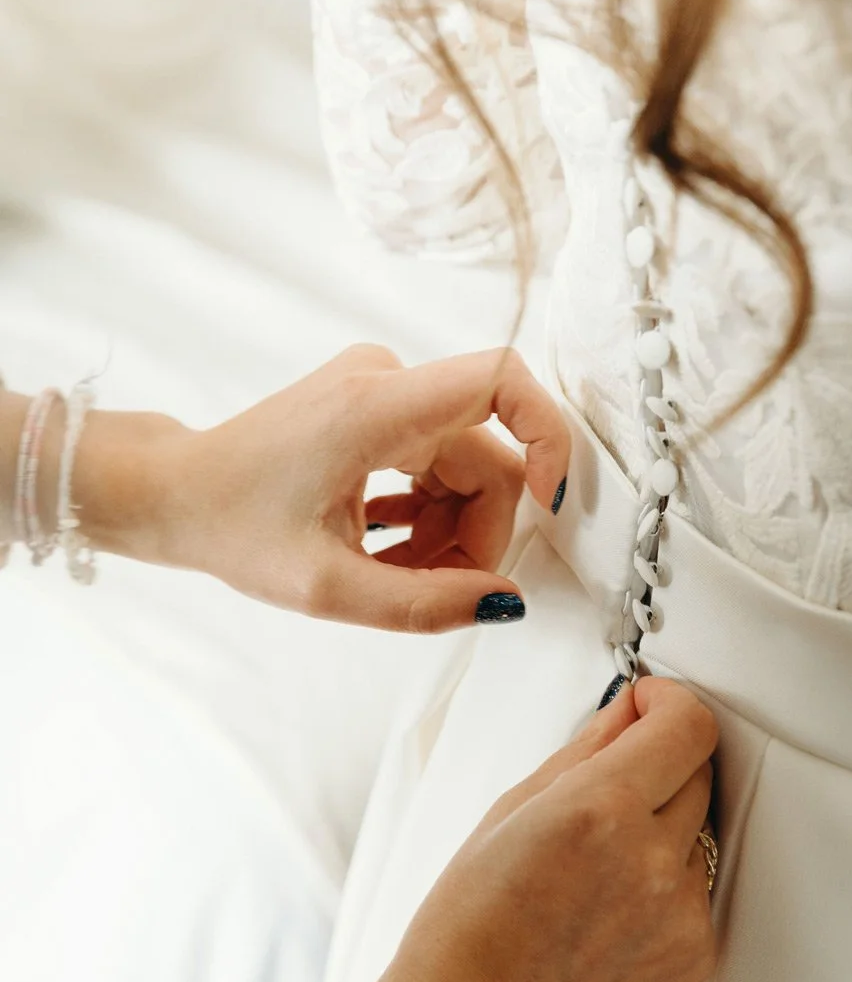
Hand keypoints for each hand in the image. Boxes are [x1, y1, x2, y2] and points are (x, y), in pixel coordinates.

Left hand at [73, 345, 569, 631]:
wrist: (172, 493)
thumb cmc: (231, 527)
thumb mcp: (326, 588)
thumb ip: (423, 604)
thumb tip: (504, 603)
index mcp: (377, 407)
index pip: (502, 377)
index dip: (547, 435)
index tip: (549, 503)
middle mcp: (387, 382)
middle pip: (489, 455)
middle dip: (479, 531)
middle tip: (440, 590)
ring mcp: (382, 390)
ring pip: (467, 465)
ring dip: (450, 530)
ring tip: (397, 574)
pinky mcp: (378, 406)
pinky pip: (440, 461)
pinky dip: (429, 513)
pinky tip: (387, 548)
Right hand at [340, 677, 719, 981]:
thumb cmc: (463, 935)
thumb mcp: (507, 815)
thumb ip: (583, 753)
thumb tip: (628, 713)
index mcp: (599, 812)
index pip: (687, 725)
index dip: (668, 704)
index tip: (648, 708)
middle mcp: (652, 862)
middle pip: (700, 772)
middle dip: (661, 763)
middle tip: (609, 788)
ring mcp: (681, 916)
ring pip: (700, 834)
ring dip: (664, 830)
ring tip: (593, 869)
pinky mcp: (694, 959)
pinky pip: (698, 893)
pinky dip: (665, 888)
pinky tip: (606, 913)